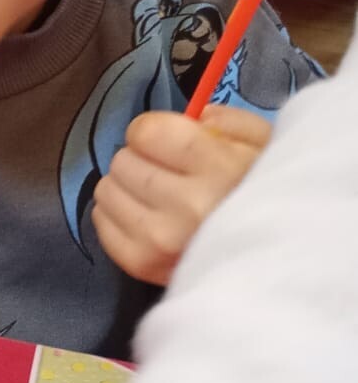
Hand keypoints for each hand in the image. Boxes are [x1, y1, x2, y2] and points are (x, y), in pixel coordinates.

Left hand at [92, 105, 271, 286]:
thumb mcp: (267, 145)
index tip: (168, 139)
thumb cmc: (271, 195)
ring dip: (126, 186)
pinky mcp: (143, 265)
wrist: (281, 264)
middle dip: (141, 158)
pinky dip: (116, 215)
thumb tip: (195, 118)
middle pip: (123, 161)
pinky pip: (102, 224)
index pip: (146, 132)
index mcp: (219, 169)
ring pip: (107, 191)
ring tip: (155, 195)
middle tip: (166, 171)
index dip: (152, 130)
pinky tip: (144, 216)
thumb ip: (230, 121)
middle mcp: (186, 205)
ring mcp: (160, 239)